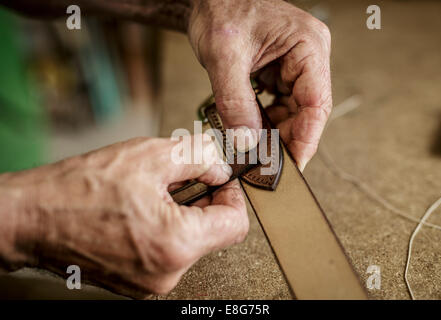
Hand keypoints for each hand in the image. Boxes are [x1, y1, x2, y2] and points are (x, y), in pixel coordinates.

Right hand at [1, 136, 247, 297]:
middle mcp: (166, 273)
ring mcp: (150, 283)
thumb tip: (220, 165)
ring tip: (154, 192)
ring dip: (182, 214)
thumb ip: (199, 157)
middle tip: (184, 178)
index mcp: (176, 244)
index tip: (220, 179)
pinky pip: (166, 252)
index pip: (235, 224)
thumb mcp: (150, 156)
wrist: (30, 218)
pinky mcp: (136, 282)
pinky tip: (141, 210)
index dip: (232, 194)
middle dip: (204, 200)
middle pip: (212, 233)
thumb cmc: (77, 190)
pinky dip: (164, 228)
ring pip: (189, 242)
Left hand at [188, 0, 331, 169]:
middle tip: (267, 164)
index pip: (317, 103)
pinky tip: (251, 131)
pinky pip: (277, 104)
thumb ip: (235, 102)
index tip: (294, 165)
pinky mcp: (279, 71)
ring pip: (292, 111)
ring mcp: (294, 64)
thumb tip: (246, 141)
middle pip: (306, 111)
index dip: (306, 139)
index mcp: (308, 46)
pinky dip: (264, 121)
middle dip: (287, 139)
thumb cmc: (221, 8)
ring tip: (256, 150)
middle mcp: (307, 57)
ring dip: (274, 132)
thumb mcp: (224, 57)